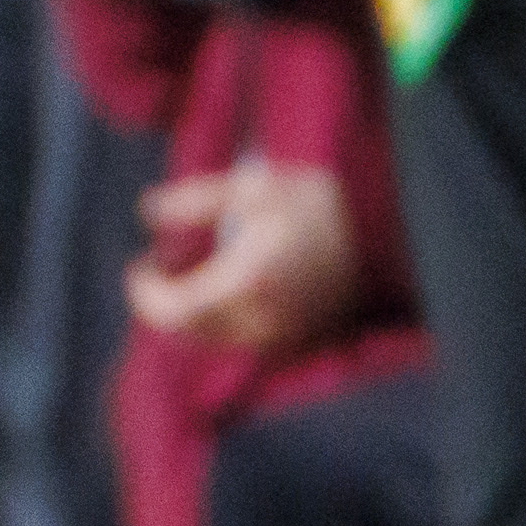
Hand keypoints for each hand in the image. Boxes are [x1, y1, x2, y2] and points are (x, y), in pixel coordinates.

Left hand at [126, 157, 368, 354]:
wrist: (385, 234)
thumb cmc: (319, 203)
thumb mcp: (254, 186)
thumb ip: (196, 200)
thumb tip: (149, 210)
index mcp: (246, 281)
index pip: (173, 311)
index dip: (145, 293)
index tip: (140, 264)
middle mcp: (261, 319)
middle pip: (188, 332)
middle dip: (164, 301)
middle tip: (162, 265)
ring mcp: (280, 336)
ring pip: (213, 339)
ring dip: (191, 312)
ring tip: (192, 271)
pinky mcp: (295, 340)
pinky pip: (240, 340)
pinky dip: (219, 319)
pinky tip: (223, 286)